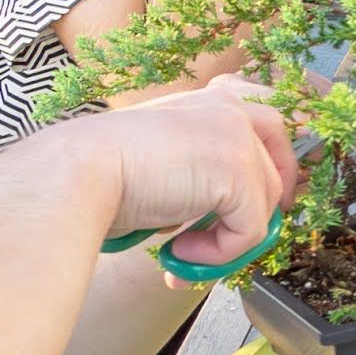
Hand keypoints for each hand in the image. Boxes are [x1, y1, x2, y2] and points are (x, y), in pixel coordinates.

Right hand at [63, 83, 297, 270]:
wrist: (78, 173)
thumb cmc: (104, 174)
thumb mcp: (167, 166)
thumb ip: (204, 179)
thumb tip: (230, 223)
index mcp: (210, 100)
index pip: (269, 122)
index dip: (276, 164)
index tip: (265, 204)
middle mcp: (229, 107)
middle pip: (277, 165)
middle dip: (268, 207)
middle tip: (238, 239)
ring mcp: (238, 136)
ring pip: (265, 206)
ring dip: (228, 242)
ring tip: (183, 253)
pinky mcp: (239, 172)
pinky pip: (251, 231)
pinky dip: (220, 254)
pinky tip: (177, 252)